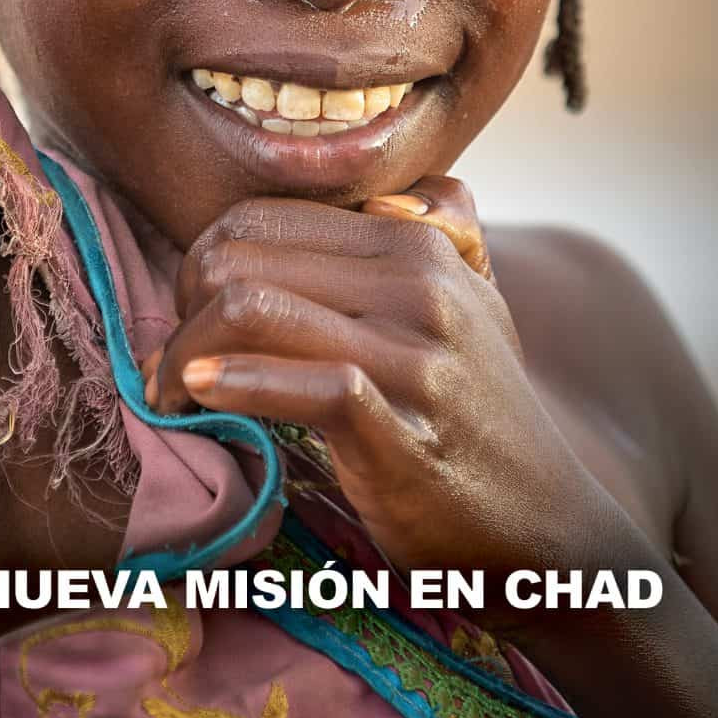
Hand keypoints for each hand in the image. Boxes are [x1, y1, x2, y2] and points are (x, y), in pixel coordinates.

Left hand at [144, 180, 606, 606]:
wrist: (548, 525)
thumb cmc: (486, 408)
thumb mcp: (479, 300)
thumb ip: (445, 229)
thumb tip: (399, 192)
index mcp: (417, 242)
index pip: (265, 216)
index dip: (204, 258)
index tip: (188, 312)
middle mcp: (419, 284)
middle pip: (243, 257)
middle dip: (183, 304)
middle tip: (169, 358)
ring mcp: (415, 357)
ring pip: (255, 307)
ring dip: (185, 350)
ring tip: (170, 389)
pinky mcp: (404, 431)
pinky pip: (304, 384)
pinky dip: (235, 385)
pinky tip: (202, 396)